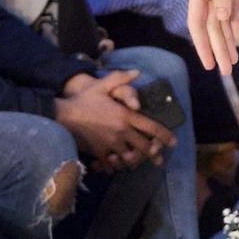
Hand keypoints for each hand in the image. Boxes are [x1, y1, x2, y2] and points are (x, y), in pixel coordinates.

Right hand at [55, 69, 174, 170]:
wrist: (65, 115)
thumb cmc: (85, 99)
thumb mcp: (102, 85)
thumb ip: (121, 78)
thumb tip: (137, 72)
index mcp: (126, 115)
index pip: (151, 127)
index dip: (165, 136)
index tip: (173, 142)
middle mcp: (122, 132)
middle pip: (144, 147)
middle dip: (154, 154)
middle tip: (159, 159)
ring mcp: (111, 144)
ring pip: (130, 158)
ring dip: (136, 160)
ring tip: (138, 162)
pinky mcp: (101, 153)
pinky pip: (113, 164)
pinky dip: (117, 166)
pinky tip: (118, 165)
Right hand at [188, 0, 238, 73]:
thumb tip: (219, 19)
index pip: (197, 21)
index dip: (202, 44)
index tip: (208, 65)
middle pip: (211, 23)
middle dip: (217, 47)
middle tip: (226, 71)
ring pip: (221, 17)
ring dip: (227, 38)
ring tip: (233, 60)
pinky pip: (232, 5)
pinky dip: (235, 21)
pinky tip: (237, 35)